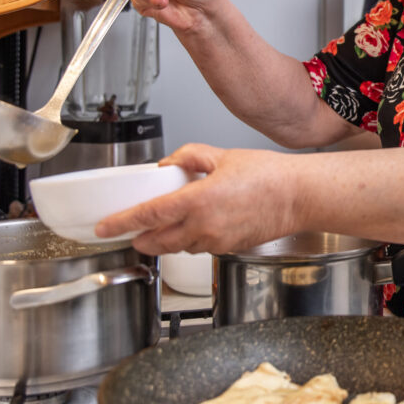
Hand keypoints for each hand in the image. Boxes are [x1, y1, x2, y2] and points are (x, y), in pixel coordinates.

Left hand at [94, 144, 302, 254]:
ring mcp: (217, 241)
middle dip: (140, 240)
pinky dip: (191, 241)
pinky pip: (200, 248)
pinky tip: (197, 227)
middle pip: (157, 242)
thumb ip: (190, 156)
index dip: (121, 223)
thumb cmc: (270, 176)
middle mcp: (204, 227)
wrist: (300, 197)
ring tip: (165, 227)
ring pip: (179, 248)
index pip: (148, 216)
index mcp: (198, 201)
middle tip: (131, 232)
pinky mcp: (229, 248)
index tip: (104, 228)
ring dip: (166, 241)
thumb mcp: (224, 155)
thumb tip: (169, 164)